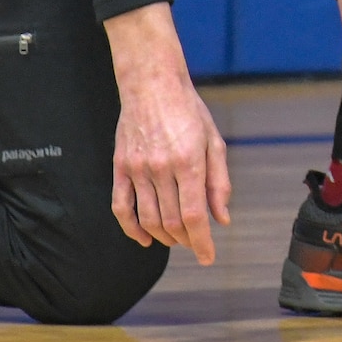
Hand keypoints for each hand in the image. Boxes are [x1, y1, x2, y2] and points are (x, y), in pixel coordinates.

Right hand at [105, 3, 231, 263]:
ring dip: (163, 236)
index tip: (207, 258)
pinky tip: (144, 238)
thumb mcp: (213, 141)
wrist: (152, 83)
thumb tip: (222, 219)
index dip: (201, 242)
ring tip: (175, 238)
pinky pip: (121, 207)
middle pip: (171, 221)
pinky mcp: (120, 167)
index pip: (194, 215)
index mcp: (188, 161)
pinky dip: (131, 229)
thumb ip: (219, 182)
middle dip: (186, 239)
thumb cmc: (188, 110)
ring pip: (147, 219)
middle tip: (195, 241)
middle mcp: (161, 168)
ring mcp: (137, 168)